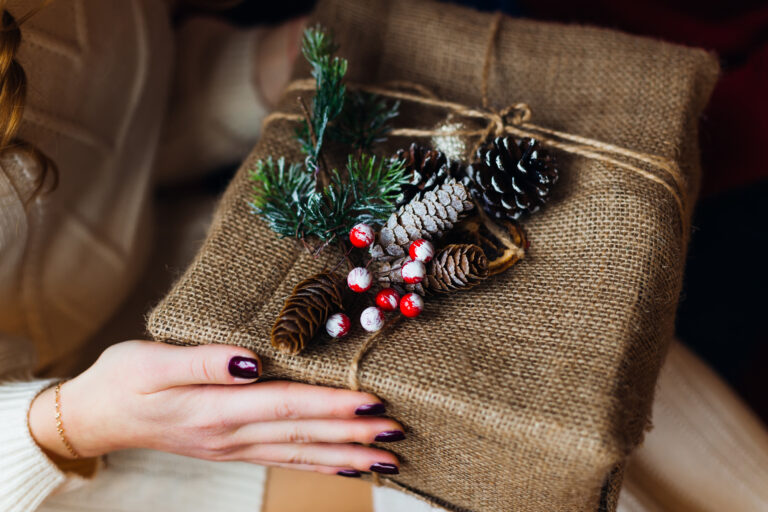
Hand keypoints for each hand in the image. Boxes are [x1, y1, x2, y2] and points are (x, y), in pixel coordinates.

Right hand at [29, 341, 402, 475]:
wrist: (96, 415)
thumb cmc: (123, 380)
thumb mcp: (152, 361)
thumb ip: (204, 362)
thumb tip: (250, 361)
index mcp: (216, 409)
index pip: (286, 405)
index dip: (331, 405)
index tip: (371, 403)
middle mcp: (231, 434)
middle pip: (302, 434)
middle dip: (352, 435)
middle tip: (396, 435)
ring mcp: (232, 447)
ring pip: (299, 452)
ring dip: (344, 455)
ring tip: (385, 460)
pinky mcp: (231, 448)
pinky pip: (283, 459)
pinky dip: (318, 463)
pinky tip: (342, 465)